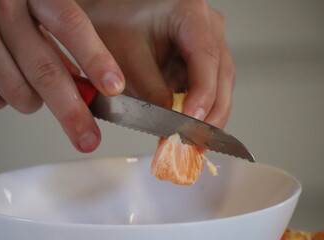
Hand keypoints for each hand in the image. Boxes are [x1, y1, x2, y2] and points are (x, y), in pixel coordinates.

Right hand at [0, 0, 124, 151]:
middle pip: (46, 73)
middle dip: (72, 113)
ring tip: (31, 81)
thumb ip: (59, 35)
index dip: (95, 60)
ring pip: (19, 95)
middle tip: (88, 138)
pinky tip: (3, 79)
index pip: (71, 26)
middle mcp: (1, 9)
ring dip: (35, 101)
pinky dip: (4, 99)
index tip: (113, 87)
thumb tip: (81, 81)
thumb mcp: (37, 2)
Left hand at [81, 0, 234, 127]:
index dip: (203, 94)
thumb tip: (169, 121)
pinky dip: (198, 106)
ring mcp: (205, 40)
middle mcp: (206, 25)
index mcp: (189, 12)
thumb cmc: (115, 18)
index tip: (192, 121)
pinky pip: (206, 83)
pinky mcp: (197, 55)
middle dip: (211, 112)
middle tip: (197, 142)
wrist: (110, 9)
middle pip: (221, 73)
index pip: (206, 57)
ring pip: (219, 81)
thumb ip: (150, 89)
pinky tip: (188, 123)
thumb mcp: (126, 55)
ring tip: (191, 139)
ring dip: (207, 113)